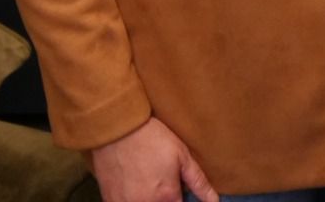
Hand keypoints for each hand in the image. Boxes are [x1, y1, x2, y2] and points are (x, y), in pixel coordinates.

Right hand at [88, 116, 217, 201]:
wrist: (118, 129)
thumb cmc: (153, 139)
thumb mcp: (182, 155)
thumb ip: (198, 182)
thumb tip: (214, 201)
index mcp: (167, 197)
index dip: (181, 200)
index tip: (179, 191)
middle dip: (166, 199)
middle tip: (164, 184)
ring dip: (149, 198)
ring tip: (150, 184)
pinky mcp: (110, 200)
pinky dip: (132, 199)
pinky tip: (134, 187)